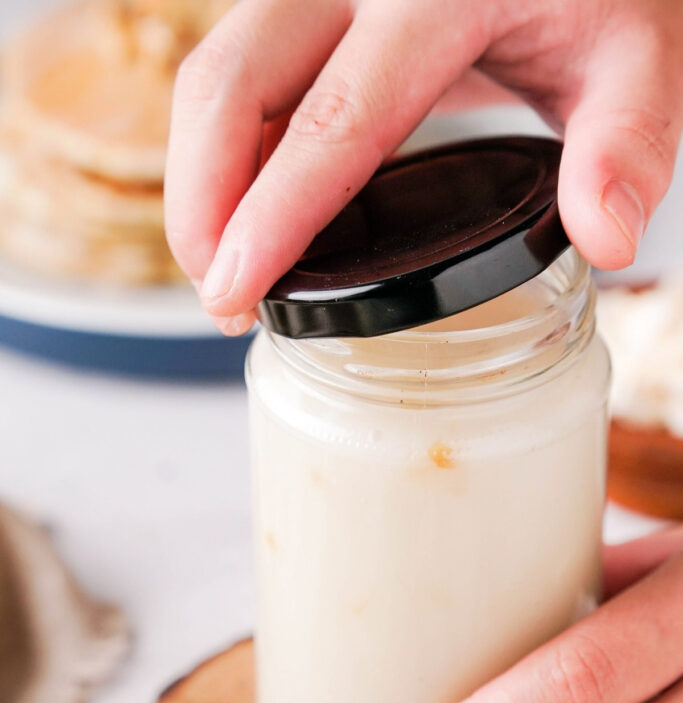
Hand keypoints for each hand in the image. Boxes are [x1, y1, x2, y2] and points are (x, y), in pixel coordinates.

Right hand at [165, 0, 682, 334]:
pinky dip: (229, 158)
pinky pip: (241, 80)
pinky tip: (251, 220)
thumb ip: (626, 142)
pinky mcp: (305, 9)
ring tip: (228, 275)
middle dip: (202, 204)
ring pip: (216, 79)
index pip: (334, 123)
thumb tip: (607, 239)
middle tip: (223, 300)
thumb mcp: (635, 56)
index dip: (273, 217)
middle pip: (230, 87)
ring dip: (201, 183)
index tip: (236, 294)